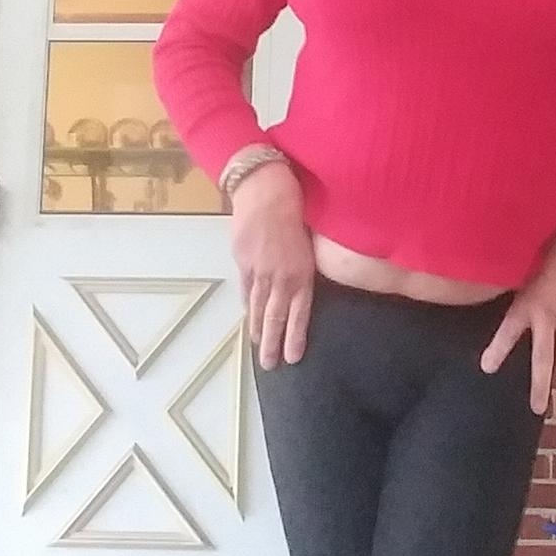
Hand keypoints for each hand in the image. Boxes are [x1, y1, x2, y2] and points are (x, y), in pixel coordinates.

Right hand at [230, 162, 315, 368]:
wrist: (266, 190)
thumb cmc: (298, 208)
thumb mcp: (312, 240)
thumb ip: (307, 264)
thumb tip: (306, 281)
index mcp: (302, 272)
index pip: (299, 313)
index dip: (295, 336)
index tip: (293, 357)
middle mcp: (280, 276)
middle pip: (275, 316)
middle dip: (272, 343)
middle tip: (270, 365)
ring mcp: (259, 270)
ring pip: (258, 307)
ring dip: (258, 330)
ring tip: (258, 348)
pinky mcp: (243, 261)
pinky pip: (246, 288)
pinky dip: (247, 305)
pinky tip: (248, 317)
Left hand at [480, 215, 555, 414]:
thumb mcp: (530, 260)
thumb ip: (519, 282)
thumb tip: (503, 290)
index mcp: (533, 300)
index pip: (510, 331)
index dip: (498, 349)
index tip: (487, 368)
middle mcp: (553, 313)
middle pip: (546, 357)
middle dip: (541, 384)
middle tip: (537, 407)